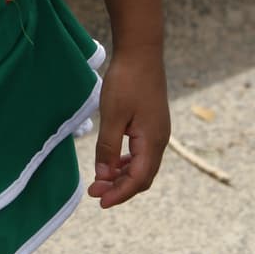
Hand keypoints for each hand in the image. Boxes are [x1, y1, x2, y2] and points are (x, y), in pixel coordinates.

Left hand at [86, 45, 168, 208]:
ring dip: (122, 176)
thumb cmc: (126, 81)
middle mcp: (160, 140)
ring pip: (142, 166)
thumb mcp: (113, 116)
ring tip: (100, 181)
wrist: (142, 52)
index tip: (100, 201)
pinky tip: (112, 163)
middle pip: (142, 176)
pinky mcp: (152, 124)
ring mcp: (158, 132)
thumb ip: (108, 147)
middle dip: (120, 188)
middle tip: (95, 192)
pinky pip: (142, 153)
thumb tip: (103, 176)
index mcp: (153, 141)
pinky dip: (127, 163)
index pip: (138, 179)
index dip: (120, 193)